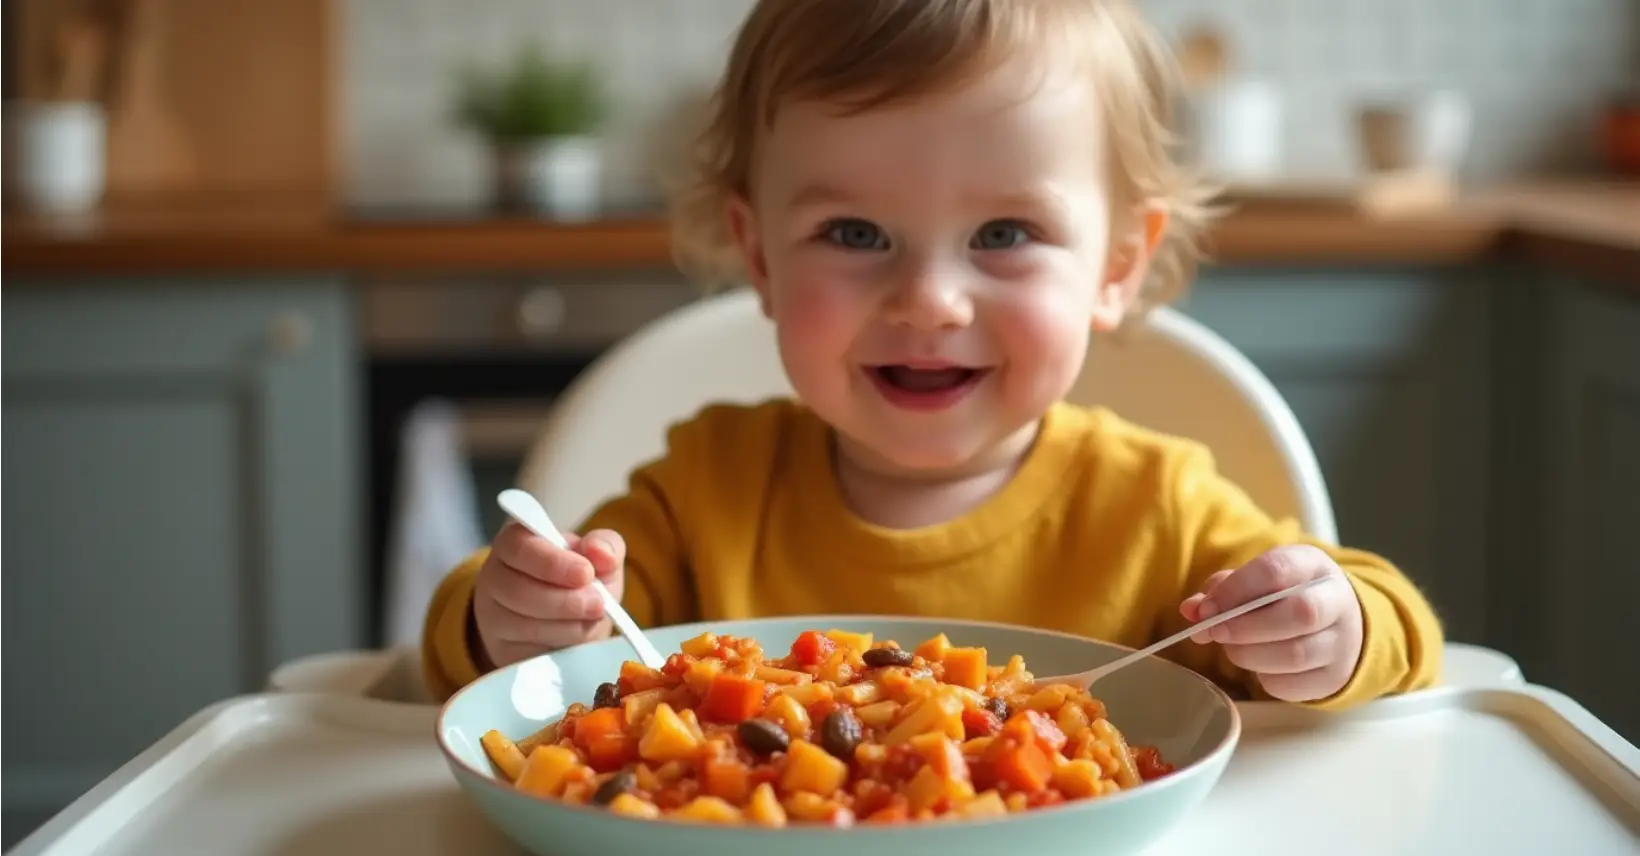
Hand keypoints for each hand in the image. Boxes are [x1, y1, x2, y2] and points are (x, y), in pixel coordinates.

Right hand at [472, 521, 624, 668]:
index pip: (519, 546)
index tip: (586, 574)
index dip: (552, 562)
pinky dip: (555, 647)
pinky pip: (523, 652)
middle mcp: (495, 576)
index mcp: (515, 543)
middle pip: (517, 590)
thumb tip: (600, 553)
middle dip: (564, 602)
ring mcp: (491, 616)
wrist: (569, 625)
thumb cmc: (580, 584)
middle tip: (598, 606)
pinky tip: (573, 641)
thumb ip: (605, 546)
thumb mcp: (599, 560)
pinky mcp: (499, 649)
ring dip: (564, 627)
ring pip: (520, 624)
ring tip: (590, 622)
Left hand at [1179, 544, 1363, 702]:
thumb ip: (1221, 590)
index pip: (1276, 571)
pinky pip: (1293, 685)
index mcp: (1311, 565)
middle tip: (1216, 632)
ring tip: (1234, 648)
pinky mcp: (1334, 677)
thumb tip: (1192, 610)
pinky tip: (1259, 665)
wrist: (1335, 623)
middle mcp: (1336, 600)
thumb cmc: (1283, 597)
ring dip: (1250, 655)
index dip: (1235, 590)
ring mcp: (1341, 642)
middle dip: (1246, 627)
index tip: (1206, 609)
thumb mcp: (1256, 580)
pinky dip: (1266, 679)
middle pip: (1299, 614)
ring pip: (1296, 654)